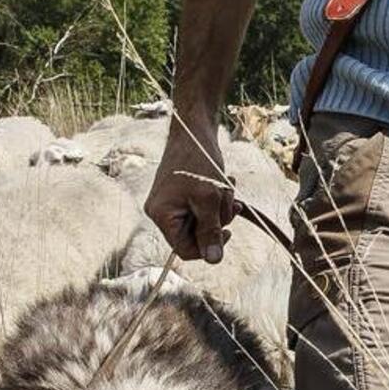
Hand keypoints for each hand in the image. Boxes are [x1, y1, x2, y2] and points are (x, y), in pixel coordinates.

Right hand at [143, 116, 233, 264]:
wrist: (194, 129)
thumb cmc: (198, 160)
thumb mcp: (209, 198)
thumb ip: (211, 230)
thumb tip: (214, 260)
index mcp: (161, 215)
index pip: (185, 250)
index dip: (208, 246)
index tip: (227, 231)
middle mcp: (162, 212)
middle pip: (196, 235)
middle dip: (217, 219)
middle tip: (227, 198)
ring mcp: (171, 203)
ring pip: (204, 221)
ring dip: (220, 206)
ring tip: (225, 184)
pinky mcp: (182, 195)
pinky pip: (203, 208)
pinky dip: (217, 198)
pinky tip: (224, 182)